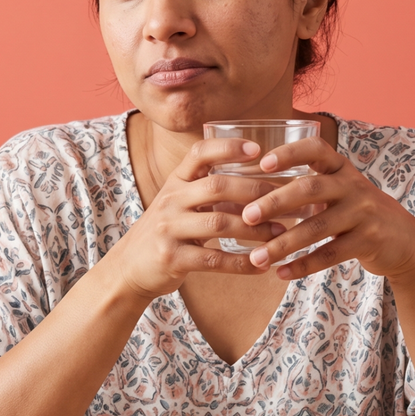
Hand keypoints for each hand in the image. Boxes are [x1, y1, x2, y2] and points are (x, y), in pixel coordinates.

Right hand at [104, 138, 286, 300]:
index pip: (199, 153)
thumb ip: (209, 192)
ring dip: (256, 229)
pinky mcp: (171, 258)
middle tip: (285, 199)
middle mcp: (170, 200)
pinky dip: (241, 263)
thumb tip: (260, 184)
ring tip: (281, 233)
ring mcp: (168, 229)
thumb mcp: (180, 204)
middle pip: (217, 186)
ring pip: (220, 223)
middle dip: (255, 191)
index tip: (258, 149)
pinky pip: (214, 260)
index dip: (228, 147)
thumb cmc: (167, 232)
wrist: (129, 268)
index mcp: (175, 182)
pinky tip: (261, 265)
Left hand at [240, 138, 414, 280]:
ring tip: (257, 258)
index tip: (263, 164)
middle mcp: (353, 186)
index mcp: (341, 169)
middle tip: (247, 216)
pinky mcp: (369, 240)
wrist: (404, 240)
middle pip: (309, 188)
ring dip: (283, 244)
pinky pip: (330, 254)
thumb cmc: (357, 213)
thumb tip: (249, 200)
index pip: (315, 149)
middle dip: (275, 202)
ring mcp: (363, 213)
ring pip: (316, 228)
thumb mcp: (339, 192)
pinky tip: (281, 273)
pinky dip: (303, 265)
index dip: (289, 153)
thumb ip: (306, 190)